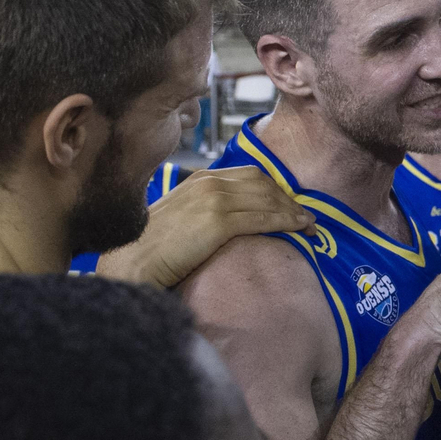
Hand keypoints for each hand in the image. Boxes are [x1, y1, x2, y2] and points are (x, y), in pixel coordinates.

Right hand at [95, 166, 314, 288]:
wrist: (130, 263)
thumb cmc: (152, 250)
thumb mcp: (181, 219)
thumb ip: (205, 212)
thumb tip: (232, 223)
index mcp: (199, 180)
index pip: (250, 176)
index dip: (275, 190)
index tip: (291, 205)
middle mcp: (208, 183)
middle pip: (263, 183)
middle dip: (288, 199)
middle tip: (307, 217)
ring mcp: (212, 200)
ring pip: (267, 199)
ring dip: (293, 211)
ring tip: (310, 226)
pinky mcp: (217, 221)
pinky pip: (262, 217)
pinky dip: (286, 221)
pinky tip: (299, 228)